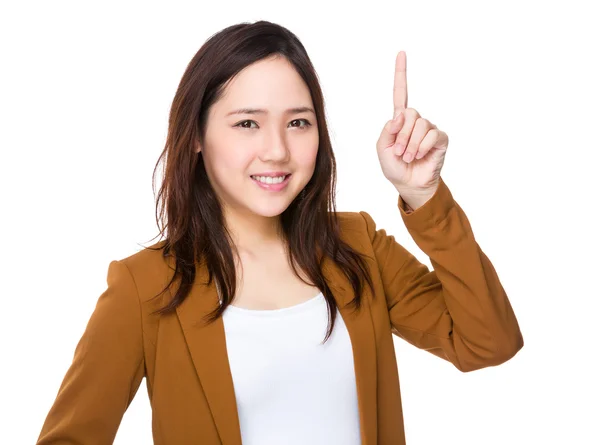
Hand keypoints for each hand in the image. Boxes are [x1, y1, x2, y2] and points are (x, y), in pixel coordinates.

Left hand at [376, 51, 448, 193]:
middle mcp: (415, 121)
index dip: (401, 73)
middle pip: (409, 113)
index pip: (401, 93)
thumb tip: (400, 116)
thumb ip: (387, 130)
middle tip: (399, 152)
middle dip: (402, 135)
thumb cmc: (394, 166)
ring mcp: (429, 129)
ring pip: (420, 125)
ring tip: (408, 157)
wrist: (408, 184)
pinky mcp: (440, 138)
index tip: (401, 53)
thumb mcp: (382, 148)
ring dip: (410, 144)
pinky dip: (422, 146)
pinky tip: (419, 155)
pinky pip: (431, 134)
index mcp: (400, 121)